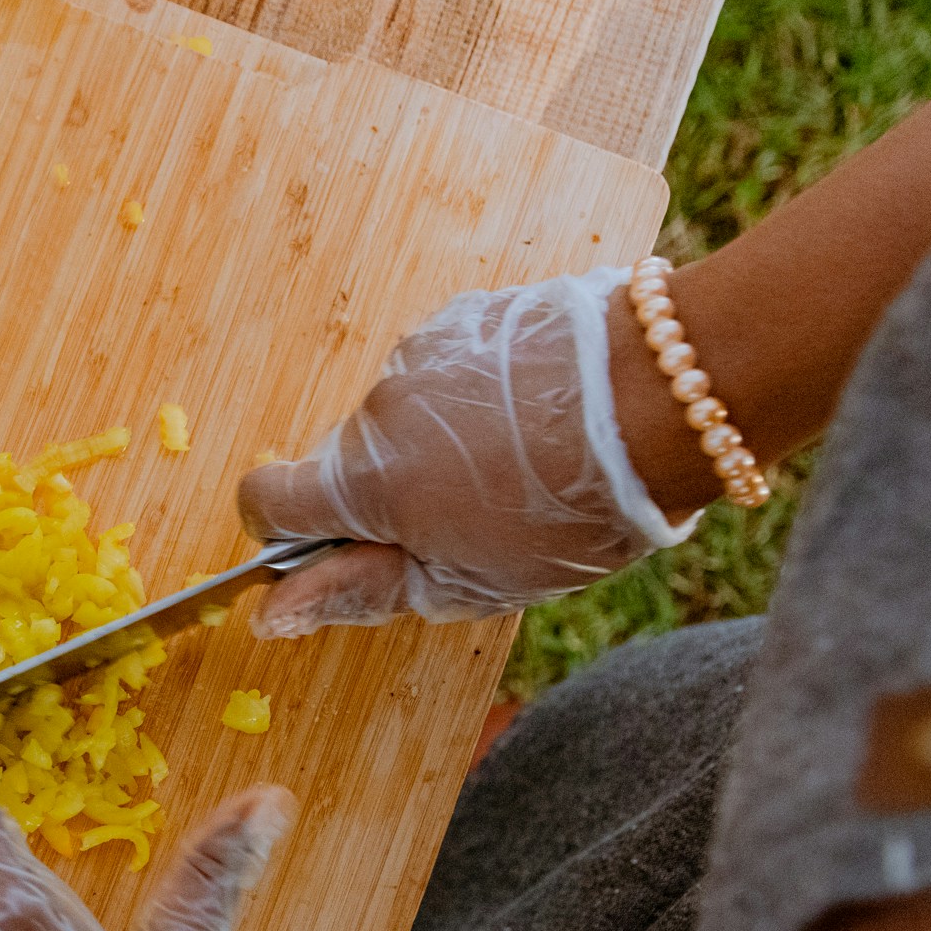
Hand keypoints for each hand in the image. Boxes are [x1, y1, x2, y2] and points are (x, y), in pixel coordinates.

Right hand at [239, 267, 692, 636]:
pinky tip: (541, 418)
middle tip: (475, 520)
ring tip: (526, 465)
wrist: (664, 395)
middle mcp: (376, 408)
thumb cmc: (570, 511)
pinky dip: (477, 398)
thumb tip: (270, 613)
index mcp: (363, 482)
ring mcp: (421, 353)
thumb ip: (360, 590)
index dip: (290, 534)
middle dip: (391, 494)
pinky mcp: (468, 317)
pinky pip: (447, 371)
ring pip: (402, 416)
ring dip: (439, 445)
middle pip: (346, 461)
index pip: (266, 500)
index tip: (344, 549)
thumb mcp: (466, 581)